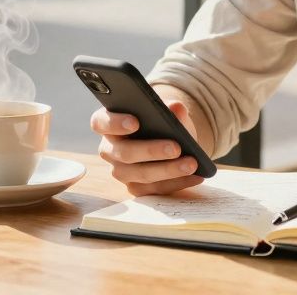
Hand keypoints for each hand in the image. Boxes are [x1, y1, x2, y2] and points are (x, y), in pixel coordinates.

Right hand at [90, 101, 204, 196]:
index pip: (100, 122)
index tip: (135, 122)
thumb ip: (169, 107)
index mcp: (108, 124)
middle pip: (124, 153)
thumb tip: (176, 109)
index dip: (115, 123)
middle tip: (176, 147)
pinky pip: (155, 189)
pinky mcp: (136, 188)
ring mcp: (121, 171)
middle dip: (151, 150)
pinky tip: (196, 175)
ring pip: (141, 174)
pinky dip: (178, 182)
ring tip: (191, 163)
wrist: (168, 139)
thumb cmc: (160, 121)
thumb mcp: (165, 110)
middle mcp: (109, 149)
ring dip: (169, 170)